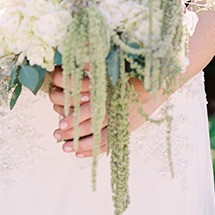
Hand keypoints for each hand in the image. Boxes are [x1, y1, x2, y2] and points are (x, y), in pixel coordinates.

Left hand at [48, 67, 167, 157]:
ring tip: (64, 148)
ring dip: (81, 145)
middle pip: (92, 127)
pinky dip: (94, 150)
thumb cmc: (134, 73)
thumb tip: (77, 60)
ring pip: (100, 140)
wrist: (158, 85)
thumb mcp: (116, 68)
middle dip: (73, 132)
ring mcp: (123, 124)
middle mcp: (118, 112)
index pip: (92, 110)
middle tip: (56, 134)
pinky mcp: (126, 131)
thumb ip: (97, 67)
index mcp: (113, 97)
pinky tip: (80, 154)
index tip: (61, 121)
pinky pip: (109, 145)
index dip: (76, 118)